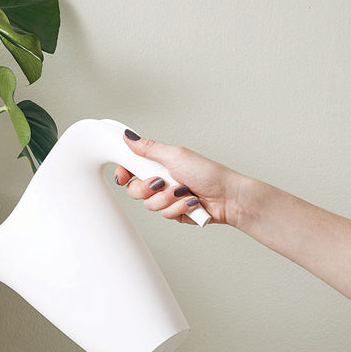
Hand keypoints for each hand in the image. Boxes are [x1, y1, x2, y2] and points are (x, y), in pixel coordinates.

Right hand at [114, 130, 245, 225]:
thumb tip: (129, 136)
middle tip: (161, 182)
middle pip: (135, 190)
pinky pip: (164, 214)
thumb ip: (149, 148)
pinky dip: (179, 208)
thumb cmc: (208, 173)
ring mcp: (167, 198)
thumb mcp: (175, 156)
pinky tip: (191, 202)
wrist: (227, 197)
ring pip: (149, 204)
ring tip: (184, 191)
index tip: (123, 177)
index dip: (123, 173)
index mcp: (159, 163)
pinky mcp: (174, 212)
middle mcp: (161, 181)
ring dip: (168, 198)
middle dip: (148, 188)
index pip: (131, 168)